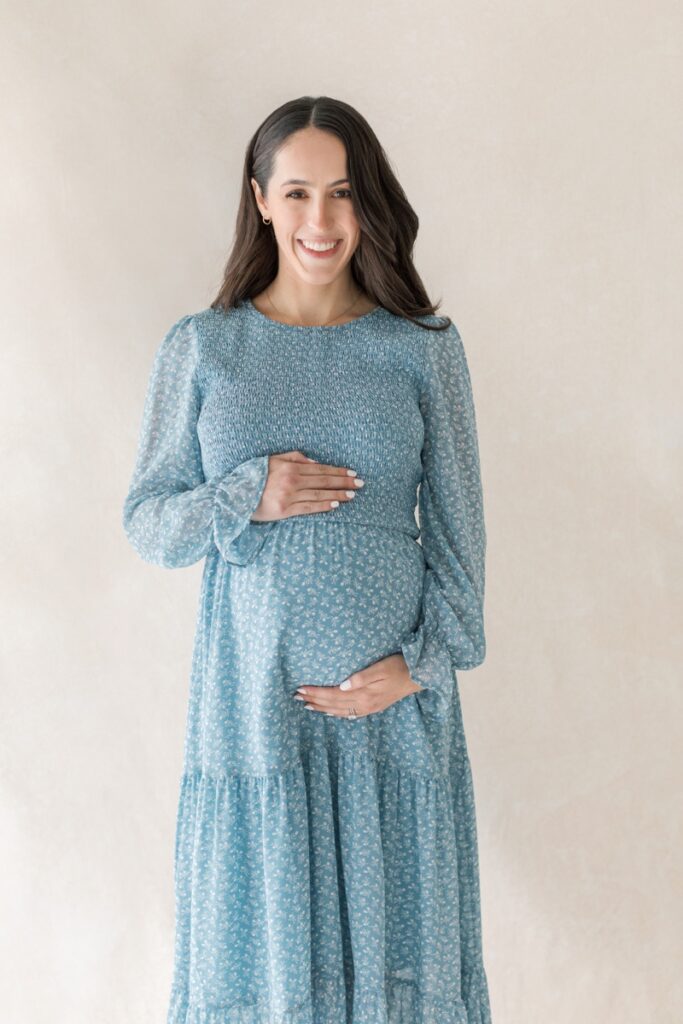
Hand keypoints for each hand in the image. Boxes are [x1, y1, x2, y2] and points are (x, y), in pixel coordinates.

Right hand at [251, 451, 363, 521]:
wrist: (234, 496)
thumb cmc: (254, 476)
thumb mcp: (272, 460)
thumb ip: (294, 457)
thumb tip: (316, 462)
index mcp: (290, 467)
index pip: (320, 469)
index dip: (338, 470)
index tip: (352, 472)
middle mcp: (292, 480)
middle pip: (324, 480)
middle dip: (344, 482)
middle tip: (361, 484)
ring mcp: (289, 496)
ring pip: (319, 494)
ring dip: (338, 494)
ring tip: (353, 495)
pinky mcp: (285, 510)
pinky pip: (309, 508)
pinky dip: (323, 505)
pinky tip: (335, 504)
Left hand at [292, 653, 423, 718]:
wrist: (420, 676)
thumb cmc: (399, 666)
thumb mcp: (381, 667)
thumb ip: (361, 677)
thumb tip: (342, 686)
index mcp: (363, 693)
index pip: (333, 694)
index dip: (315, 692)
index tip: (300, 688)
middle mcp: (364, 703)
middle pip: (333, 703)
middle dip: (314, 700)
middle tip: (296, 696)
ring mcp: (369, 707)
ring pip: (340, 710)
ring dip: (322, 708)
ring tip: (307, 705)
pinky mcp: (374, 706)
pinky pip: (351, 713)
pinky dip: (337, 714)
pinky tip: (331, 713)